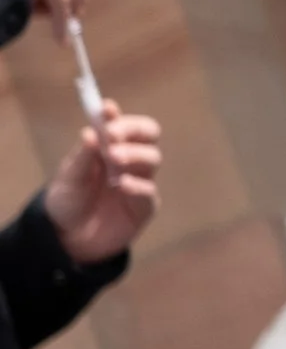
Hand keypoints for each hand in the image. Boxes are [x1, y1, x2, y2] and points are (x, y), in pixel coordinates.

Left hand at [43, 104, 159, 263]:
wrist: (69, 239)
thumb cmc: (68, 202)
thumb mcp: (68, 178)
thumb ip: (82, 156)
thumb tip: (91, 131)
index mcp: (108, 147)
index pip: (121, 124)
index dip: (116, 115)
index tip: (106, 109)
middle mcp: (128, 160)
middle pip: (148, 134)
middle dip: (133, 131)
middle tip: (111, 137)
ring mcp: (139, 181)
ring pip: (153, 158)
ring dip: (134, 154)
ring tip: (114, 158)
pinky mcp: (144, 206)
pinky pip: (149, 191)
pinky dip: (137, 185)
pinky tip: (121, 184)